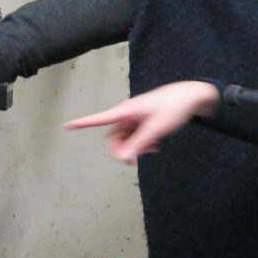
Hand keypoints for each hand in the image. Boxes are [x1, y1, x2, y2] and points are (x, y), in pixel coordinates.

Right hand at [64, 81, 218, 163]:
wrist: (191, 97)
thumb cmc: (173, 108)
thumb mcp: (156, 129)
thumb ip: (139, 144)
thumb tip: (123, 159)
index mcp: (127, 110)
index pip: (100, 118)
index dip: (82, 122)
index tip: (66, 125)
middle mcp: (127, 114)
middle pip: (113, 137)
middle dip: (122, 150)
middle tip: (136, 160)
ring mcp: (135, 118)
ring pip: (125, 139)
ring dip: (135, 148)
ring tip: (153, 149)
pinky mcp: (143, 121)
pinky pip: (135, 137)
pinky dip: (142, 144)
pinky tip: (155, 146)